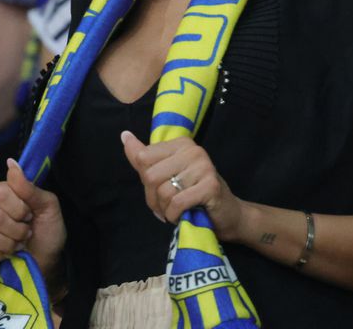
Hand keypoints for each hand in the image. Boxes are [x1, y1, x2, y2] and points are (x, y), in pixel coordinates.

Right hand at [0, 159, 65, 272]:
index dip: (18, 208)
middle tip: (26, 233)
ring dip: (7, 244)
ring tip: (17, 244)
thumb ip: (29, 188)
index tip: (30, 215)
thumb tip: (11, 163)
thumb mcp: (48, 206)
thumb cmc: (47, 231)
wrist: (46, 261)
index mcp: (1, 191)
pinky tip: (4, 255)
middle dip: (16, 230)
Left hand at [121, 131, 246, 242]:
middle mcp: (193, 150)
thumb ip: (144, 158)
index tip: (158, 190)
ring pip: (164, 191)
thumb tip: (125, 136)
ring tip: (175, 212)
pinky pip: (177, 203)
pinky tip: (183, 216)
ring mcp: (204, 166)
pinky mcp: (210, 185)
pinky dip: (174, 215)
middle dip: (153, 198)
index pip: (143, 158)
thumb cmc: (194, 195)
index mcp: (181, 143)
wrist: (227, 215)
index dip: (145, 181)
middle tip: (165, 207)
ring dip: (164, 210)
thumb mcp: (166, 174)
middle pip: (151, 175)